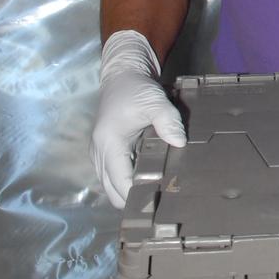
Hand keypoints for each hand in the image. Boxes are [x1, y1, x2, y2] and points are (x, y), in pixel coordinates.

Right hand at [90, 30, 186, 207]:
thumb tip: (180, 143)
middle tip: (158, 202)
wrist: (121, 75)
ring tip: (153, 194)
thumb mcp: (155, 101)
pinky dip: (124, 182)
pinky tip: (145, 181)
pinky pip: (111, 176)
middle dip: (132, 200)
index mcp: (109, 143)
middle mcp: (99, 152)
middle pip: (112, 191)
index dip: (136, 195)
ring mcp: (99, 153)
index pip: (119, 182)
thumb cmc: (136, 89)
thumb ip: (168, 122)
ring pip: (109, 186)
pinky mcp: (104, 151)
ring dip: (127, 192)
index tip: (156, 203)